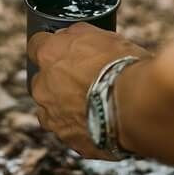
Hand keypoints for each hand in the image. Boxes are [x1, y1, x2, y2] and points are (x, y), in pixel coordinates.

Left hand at [28, 23, 149, 160]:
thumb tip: (72, 34)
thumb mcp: (103, 36)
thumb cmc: (123, 66)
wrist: (137, 106)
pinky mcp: (68, 140)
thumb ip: (80, 34)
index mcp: (49, 55)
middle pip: (42, 81)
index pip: (37, 45)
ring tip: (95, 106)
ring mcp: (52, 116)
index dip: (52, 49)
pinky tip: (101, 123)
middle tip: (85, 81)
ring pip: (52, 109)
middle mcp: (42, 86)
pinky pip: (70, 132)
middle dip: (58, 81)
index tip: (63, 52)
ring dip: (66, 107)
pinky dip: (81, 128)